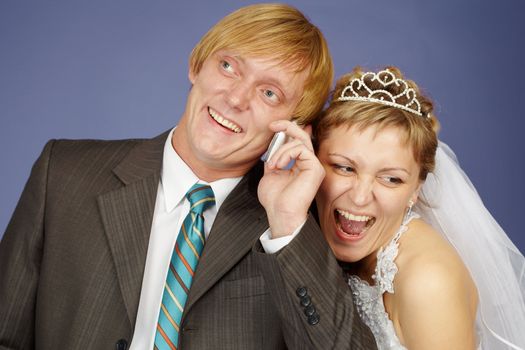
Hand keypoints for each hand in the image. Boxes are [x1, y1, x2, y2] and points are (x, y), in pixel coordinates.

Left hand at [257, 120, 324, 237]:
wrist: (279, 213)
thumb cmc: (275, 199)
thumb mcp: (270, 173)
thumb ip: (274, 158)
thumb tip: (274, 142)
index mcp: (300, 165)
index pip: (298, 141)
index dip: (288, 129)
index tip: (273, 126)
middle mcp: (309, 164)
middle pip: (303, 136)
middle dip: (287, 126)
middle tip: (273, 125)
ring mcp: (314, 166)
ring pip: (298, 141)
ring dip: (280, 151)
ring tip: (272, 165)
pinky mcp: (315, 168)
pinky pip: (300, 148)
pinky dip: (285, 154)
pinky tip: (279, 166)